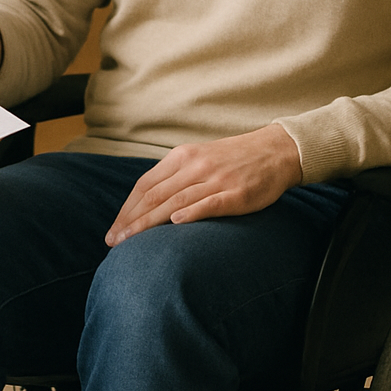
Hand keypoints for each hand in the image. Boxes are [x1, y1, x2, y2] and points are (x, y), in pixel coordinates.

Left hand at [105, 124, 302, 245]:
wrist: (276, 150)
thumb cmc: (234, 159)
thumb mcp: (199, 159)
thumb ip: (175, 177)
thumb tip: (147, 202)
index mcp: (181, 157)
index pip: (145, 184)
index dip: (127, 208)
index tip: (114, 228)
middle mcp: (194, 166)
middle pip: (154, 195)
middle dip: (131, 220)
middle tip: (114, 241)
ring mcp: (215, 179)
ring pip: (175, 201)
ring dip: (149, 222)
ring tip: (131, 240)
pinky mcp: (236, 193)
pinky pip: (210, 203)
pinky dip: (191, 212)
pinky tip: (174, 224)